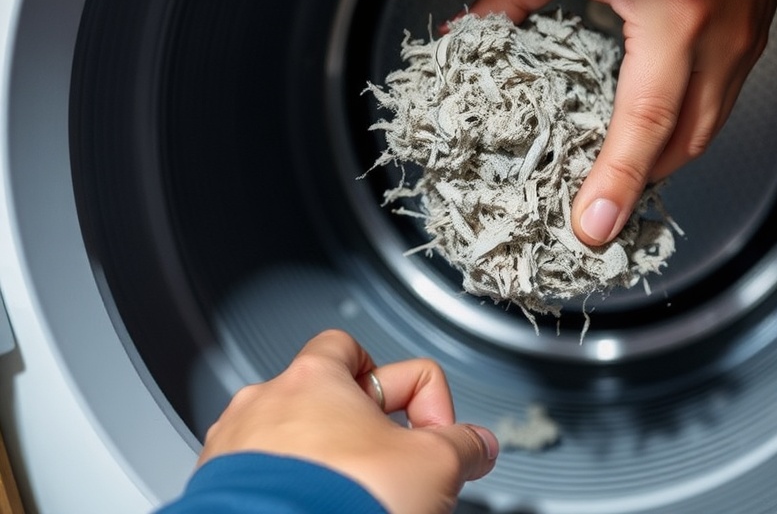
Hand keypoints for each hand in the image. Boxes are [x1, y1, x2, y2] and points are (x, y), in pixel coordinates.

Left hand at [197, 329, 498, 513]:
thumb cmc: (337, 501)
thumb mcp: (433, 465)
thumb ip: (462, 444)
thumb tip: (476, 445)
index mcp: (314, 377)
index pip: (374, 358)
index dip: (418, 397)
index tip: (433, 437)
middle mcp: (265, 402)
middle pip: (332, 402)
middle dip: (369, 436)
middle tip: (394, 471)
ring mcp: (235, 446)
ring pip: (296, 443)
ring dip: (328, 465)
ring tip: (353, 499)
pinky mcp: (218, 489)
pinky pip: (265, 478)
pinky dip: (293, 491)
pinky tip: (318, 510)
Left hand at [466, 0, 776, 244]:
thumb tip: (467, 30)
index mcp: (677, 18)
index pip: (644, 122)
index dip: (616, 181)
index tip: (593, 226)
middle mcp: (722, 41)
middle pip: (681, 144)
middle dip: (638, 183)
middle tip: (595, 209)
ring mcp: (744, 42)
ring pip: (706, 130)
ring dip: (662, 159)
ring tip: (617, 177)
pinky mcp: (751, 37)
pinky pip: (719, 103)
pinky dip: (683, 128)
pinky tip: (652, 126)